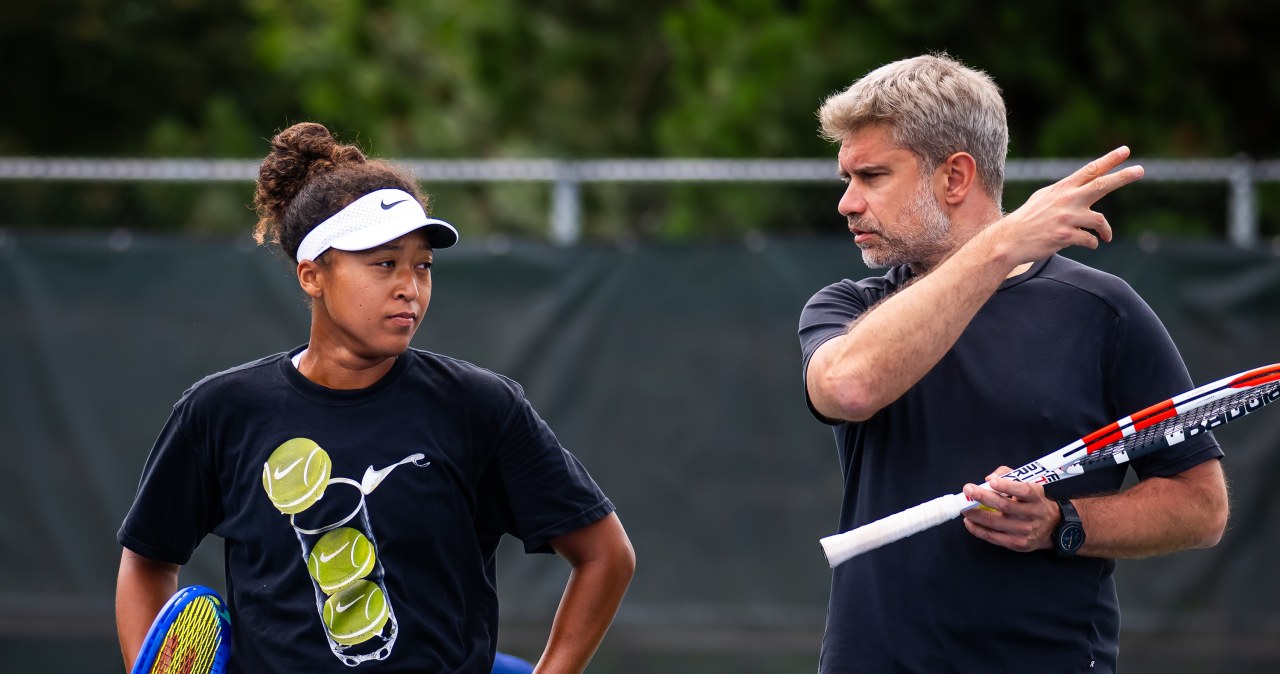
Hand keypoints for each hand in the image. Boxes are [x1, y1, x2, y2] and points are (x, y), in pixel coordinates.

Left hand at [960, 466, 1060, 552]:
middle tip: (967, 490)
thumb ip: (1008, 475)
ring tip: (964, 507)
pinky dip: (977, 529)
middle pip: (1003, 506)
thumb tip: (988, 479)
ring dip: (974, 514)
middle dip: (982, 497)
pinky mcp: (1017, 544)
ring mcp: (1024, 531)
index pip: (1023, 490)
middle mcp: (1032, 514)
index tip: (991, 482)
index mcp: (1035, 497)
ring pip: (993, 522)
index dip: (1006, 485)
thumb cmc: (1033, 501)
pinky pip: (992, 537)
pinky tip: (969, 522)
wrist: (1052, 527)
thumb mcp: (1028, 483)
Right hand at [989, 146, 1143, 264]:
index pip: (1090, 170)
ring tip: (1106, 236)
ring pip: (1100, 221)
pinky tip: (1088, 244)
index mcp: (1062, 188)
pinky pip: (1090, 240)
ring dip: (1106, 231)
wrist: (1009, 240)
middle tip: (1141, 170)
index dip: (1110, 160)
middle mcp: (1067, 200)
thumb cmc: (1027, 219)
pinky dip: (1092, 243)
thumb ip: (1064, 192)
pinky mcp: (1065, 236)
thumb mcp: (1043, 198)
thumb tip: (1082, 188)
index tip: (1125, 150)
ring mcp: (1067, 218)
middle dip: (1123, 177)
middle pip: (1102, 185)